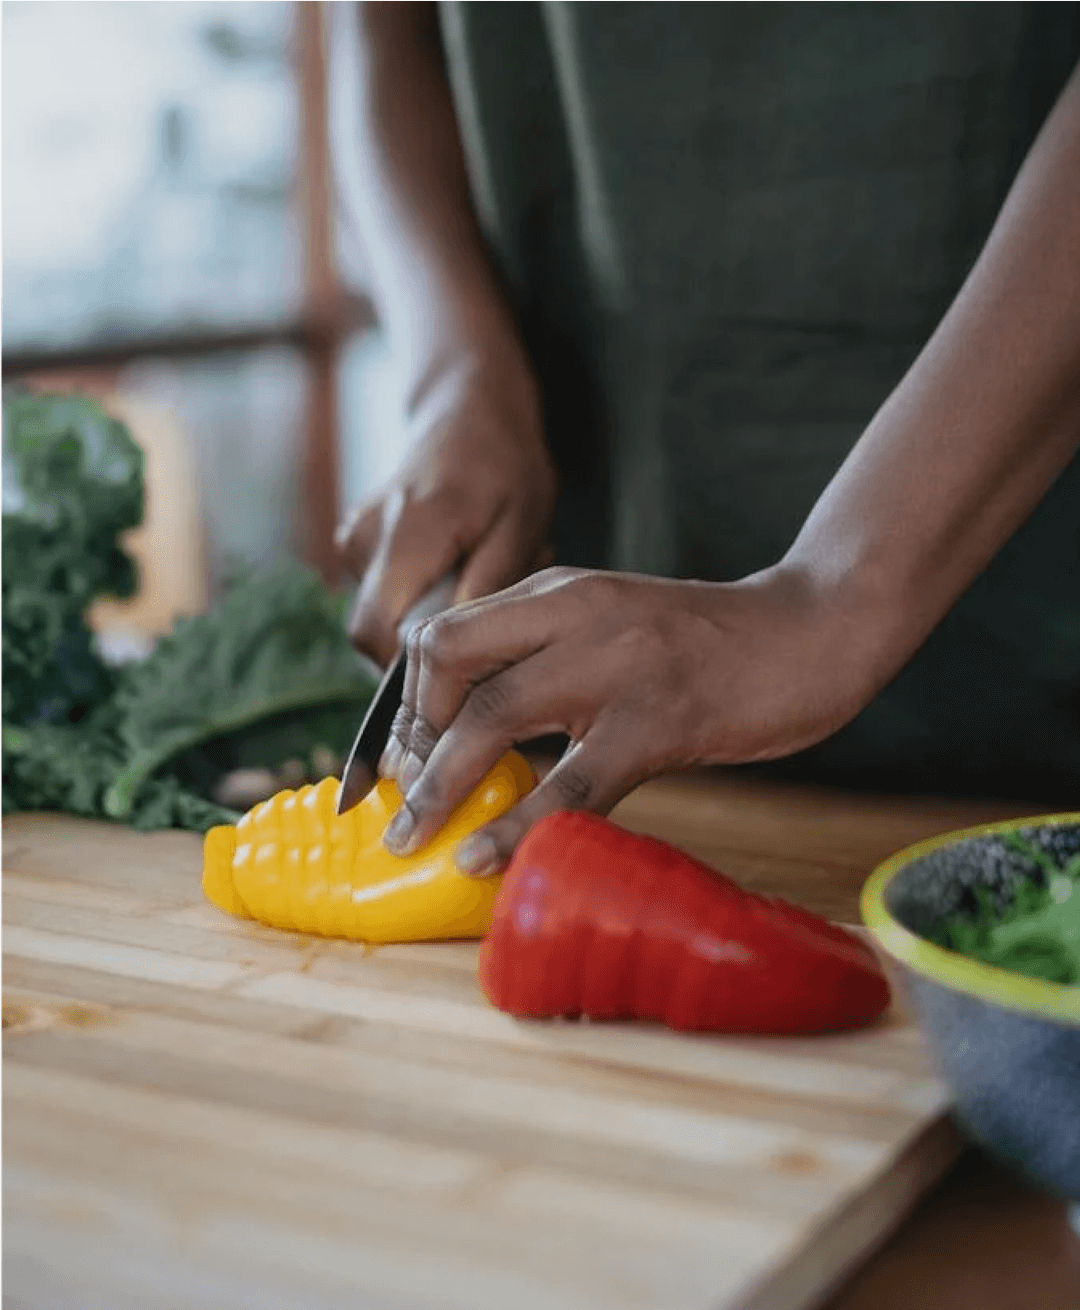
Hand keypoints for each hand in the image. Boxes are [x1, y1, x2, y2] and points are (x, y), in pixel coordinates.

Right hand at [336, 351, 557, 665]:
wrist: (466, 409)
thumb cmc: (504, 465)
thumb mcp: (521, 524)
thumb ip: (487, 586)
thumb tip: (457, 646)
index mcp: (407, 533)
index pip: (376, 634)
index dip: (411, 669)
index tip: (462, 668)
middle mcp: (364, 538)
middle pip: (372, 634)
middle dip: (425, 644)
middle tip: (483, 612)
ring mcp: (353, 540)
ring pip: (382, 616)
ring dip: (429, 615)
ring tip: (477, 574)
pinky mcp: (354, 544)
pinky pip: (384, 595)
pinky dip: (421, 594)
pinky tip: (457, 564)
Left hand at [377, 565, 882, 874]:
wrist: (808, 630)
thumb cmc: (704, 643)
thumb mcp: (610, 625)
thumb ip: (548, 657)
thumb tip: (478, 733)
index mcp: (555, 593)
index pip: (442, 634)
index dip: (407, 702)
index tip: (405, 759)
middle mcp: (572, 613)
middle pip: (445, 662)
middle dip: (409, 741)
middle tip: (407, 804)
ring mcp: (614, 664)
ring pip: (491, 717)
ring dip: (439, 786)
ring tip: (414, 840)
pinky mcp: (658, 719)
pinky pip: (570, 781)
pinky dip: (518, 826)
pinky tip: (486, 859)